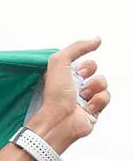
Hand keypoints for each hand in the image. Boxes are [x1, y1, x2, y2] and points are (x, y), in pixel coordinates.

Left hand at [28, 37, 109, 151]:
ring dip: (94, 88)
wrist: (59, 120)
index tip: (76, 72)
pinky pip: (106, 97)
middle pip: (95, 70)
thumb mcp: (59, 62)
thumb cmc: (54, 95)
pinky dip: (98, 101)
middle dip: (90, 75)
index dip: (84, 66)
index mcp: (64, 76)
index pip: (84, 62)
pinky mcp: (94, 109)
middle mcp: (74, 86)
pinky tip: (87, 107)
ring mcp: (85, 98)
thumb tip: (96, 40)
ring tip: (82, 97)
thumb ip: (76, 47)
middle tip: (79, 84)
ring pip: (103, 83)